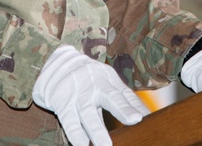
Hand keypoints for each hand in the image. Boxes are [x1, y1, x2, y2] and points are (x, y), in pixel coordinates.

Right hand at [33, 45, 149, 145]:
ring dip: (97, 130)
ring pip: (88, 112)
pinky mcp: (62, 102)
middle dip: (122, 109)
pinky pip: (69, 119)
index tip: (145, 117)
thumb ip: (122, 100)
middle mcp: (96, 85)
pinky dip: (75, 132)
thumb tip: (142, 117)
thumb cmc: (88, 79)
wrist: (56, 63)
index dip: (136, 105)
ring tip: (105, 145)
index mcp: (109, 79)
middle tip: (135, 120)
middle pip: (111, 97)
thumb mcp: (106, 83)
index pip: (125, 94)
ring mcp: (78, 93)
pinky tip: (81, 143)